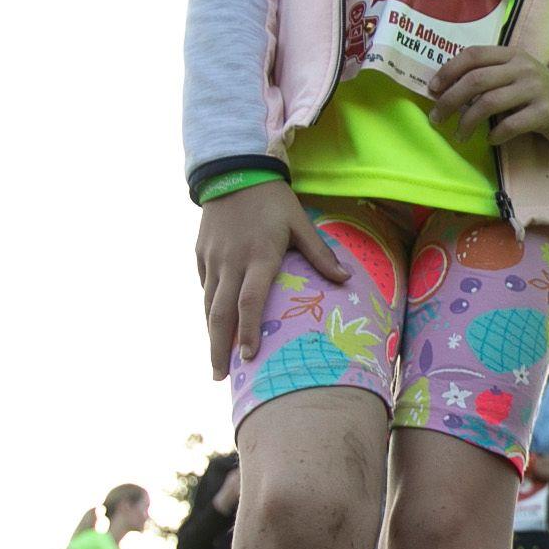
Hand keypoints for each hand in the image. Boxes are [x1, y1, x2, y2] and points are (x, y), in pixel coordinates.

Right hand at [196, 179, 352, 382]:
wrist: (233, 172)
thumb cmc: (273, 200)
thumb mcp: (300, 223)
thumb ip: (320, 254)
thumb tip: (347, 280)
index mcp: (259, 257)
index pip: (250, 302)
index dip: (248, 331)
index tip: (249, 358)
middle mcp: (232, 263)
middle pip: (221, 313)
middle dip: (219, 347)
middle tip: (220, 377)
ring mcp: (213, 259)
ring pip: (208, 304)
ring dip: (210, 334)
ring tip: (216, 362)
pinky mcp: (201, 254)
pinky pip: (204, 287)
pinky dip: (208, 309)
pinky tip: (213, 326)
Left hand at [429, 48, 548, 147]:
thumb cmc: (539, 94)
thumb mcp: (516, 76)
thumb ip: (490, 77)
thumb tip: (447, 91)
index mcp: (511, 55)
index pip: (473, 55)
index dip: (448, 70)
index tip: (432, 89)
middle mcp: (522, 68)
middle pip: (476, 80)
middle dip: (450, 100)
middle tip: (436, 118)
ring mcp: (535, 89)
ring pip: (489, 102)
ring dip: (467, 122)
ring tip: (459, 136)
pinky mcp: (545, 113)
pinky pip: (511, 124)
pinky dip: (495, 134)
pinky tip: (491, 140)